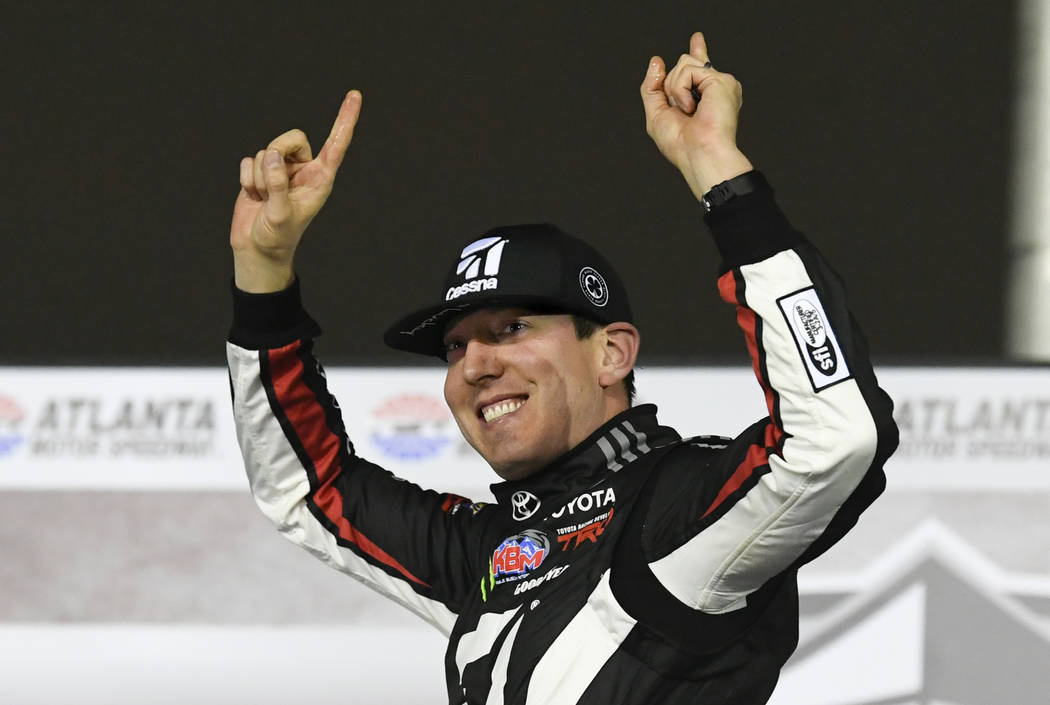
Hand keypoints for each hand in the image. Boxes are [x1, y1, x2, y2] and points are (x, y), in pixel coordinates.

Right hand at [231, 90, 362, 291]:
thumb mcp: (280, 216)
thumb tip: (272, 156)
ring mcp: (281, 170)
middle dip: (276, 156)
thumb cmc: (276, 237)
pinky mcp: (260, 172)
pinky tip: (254, 197)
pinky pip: (248, 160)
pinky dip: (247, 180)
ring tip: (265, 199)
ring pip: (265, 150)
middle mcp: (303, 170)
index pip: (336, 144)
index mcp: (320, 179)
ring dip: (260, 178)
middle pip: (291, 137)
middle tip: (272, 187)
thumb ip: (278, 186)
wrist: (255, 249)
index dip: (345, 119)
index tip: (355, 95)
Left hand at [640, 32, 752, 200]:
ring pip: (683, 64)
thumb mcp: (657, 114)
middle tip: (683, 112)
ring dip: (674, 89)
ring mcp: (720, 83)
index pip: (698, 69)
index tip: (697, 39)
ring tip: (688, 111)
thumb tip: (657, 61)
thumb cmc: (681, 145)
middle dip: (670, 86)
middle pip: (683, 64)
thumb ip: (653, 87)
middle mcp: (715, 88)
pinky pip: (687, 70)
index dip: (697, 52)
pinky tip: (691, 107)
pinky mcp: (721, 80)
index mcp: (703, 97)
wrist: (698, 155)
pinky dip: (681, 90)